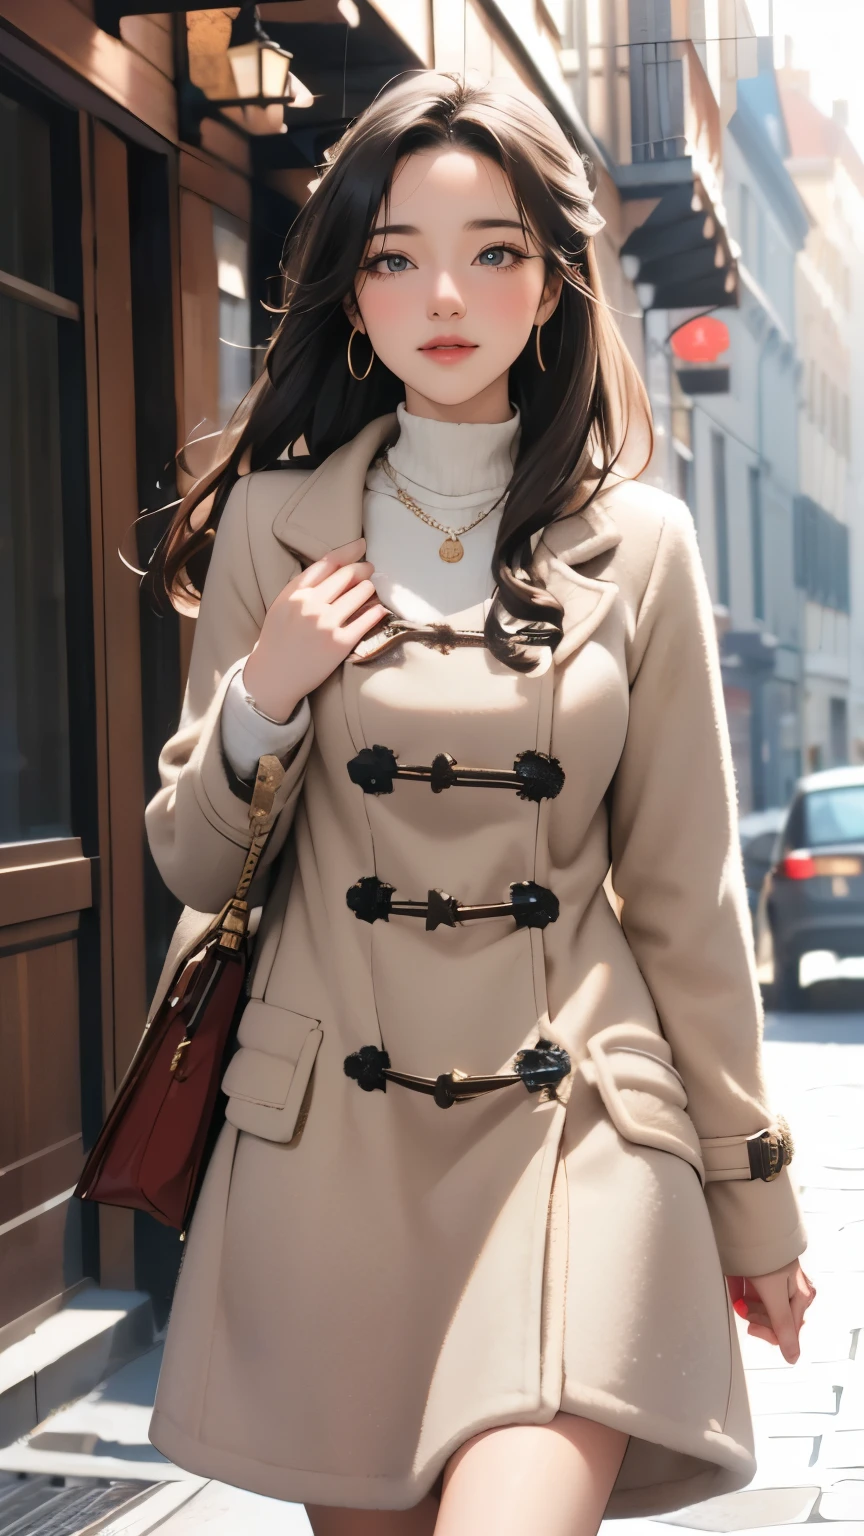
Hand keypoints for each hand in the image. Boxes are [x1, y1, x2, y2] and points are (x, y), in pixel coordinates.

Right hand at [243, 537, 388, 721]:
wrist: (273, 677)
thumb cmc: (277, 641)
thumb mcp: (282, 606)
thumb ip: (303, 588)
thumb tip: (333, 569)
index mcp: (295, 593)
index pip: (328, 563)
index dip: (348, 551)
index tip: (361, 545)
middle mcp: (311, 604)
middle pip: (347, 575)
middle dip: (363, 569)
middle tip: (369, 570)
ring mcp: (326, 623)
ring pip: (360, 594)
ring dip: (370, 588)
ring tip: (371, 589)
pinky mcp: (339, 643)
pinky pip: (366, 620)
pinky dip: (377, 611)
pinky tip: (380, 609)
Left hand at [726, 1261, 815, 1362]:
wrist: (753, 1224)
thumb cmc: (769, 1257)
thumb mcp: (775, 1295)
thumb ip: (782, 1327)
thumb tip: (793, 1357)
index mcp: (801, 1297)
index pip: (787, 1331)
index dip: (767, 1332)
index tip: (750, 1326)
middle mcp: (793, 1290)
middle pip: (774, 1319)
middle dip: (757, 1317)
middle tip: (743, 1308)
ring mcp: (778, 1280)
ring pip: (762, 1306)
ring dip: (748, 1305)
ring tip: (738, 1297)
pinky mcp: (762, 1272)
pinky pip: (752, 1290)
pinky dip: (742, 1292)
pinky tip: (736, 1287)